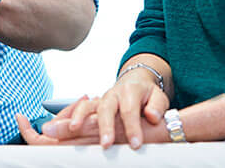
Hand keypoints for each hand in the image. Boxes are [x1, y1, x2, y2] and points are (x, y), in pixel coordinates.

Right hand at [44, 68, 167, 148]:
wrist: (136, 81)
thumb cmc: (147, 94)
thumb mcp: (159, 97)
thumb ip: (157, 106)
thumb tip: (152, 116)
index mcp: (131, 91)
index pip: (130, 110)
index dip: (132, 127)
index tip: (136, 143)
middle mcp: (113, 94)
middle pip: (107, 108)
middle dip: (105, 126)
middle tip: (106, 144)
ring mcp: (101, 99)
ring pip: (88, 106)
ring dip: (80, 118)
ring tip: (74, 129)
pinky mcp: (93, 105)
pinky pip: (79, 108)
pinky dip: (70, 115)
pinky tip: (65, 125)